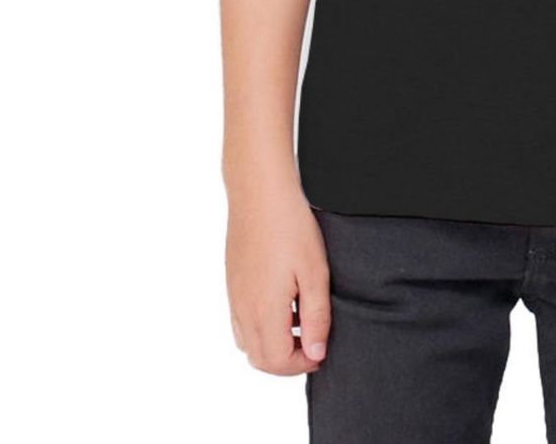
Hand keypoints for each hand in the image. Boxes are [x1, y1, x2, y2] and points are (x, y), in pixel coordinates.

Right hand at [226, 182, 330, 374]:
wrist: (259, 193)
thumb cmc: (291, 228)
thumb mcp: (315, 272)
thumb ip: (316, 317)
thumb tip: (317, 353)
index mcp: (263, 311)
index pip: (278, 362)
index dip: (303, 364)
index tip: (323, 350)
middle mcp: (243, 310)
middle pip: (260, 359)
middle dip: (288, 361)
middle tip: (314, 342)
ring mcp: (234, 297)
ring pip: (248, 343)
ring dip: (273, 345)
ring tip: (300, 322)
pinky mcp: (232, 283)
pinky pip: (241, 322)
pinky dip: (261, 327)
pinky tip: (283, 302)